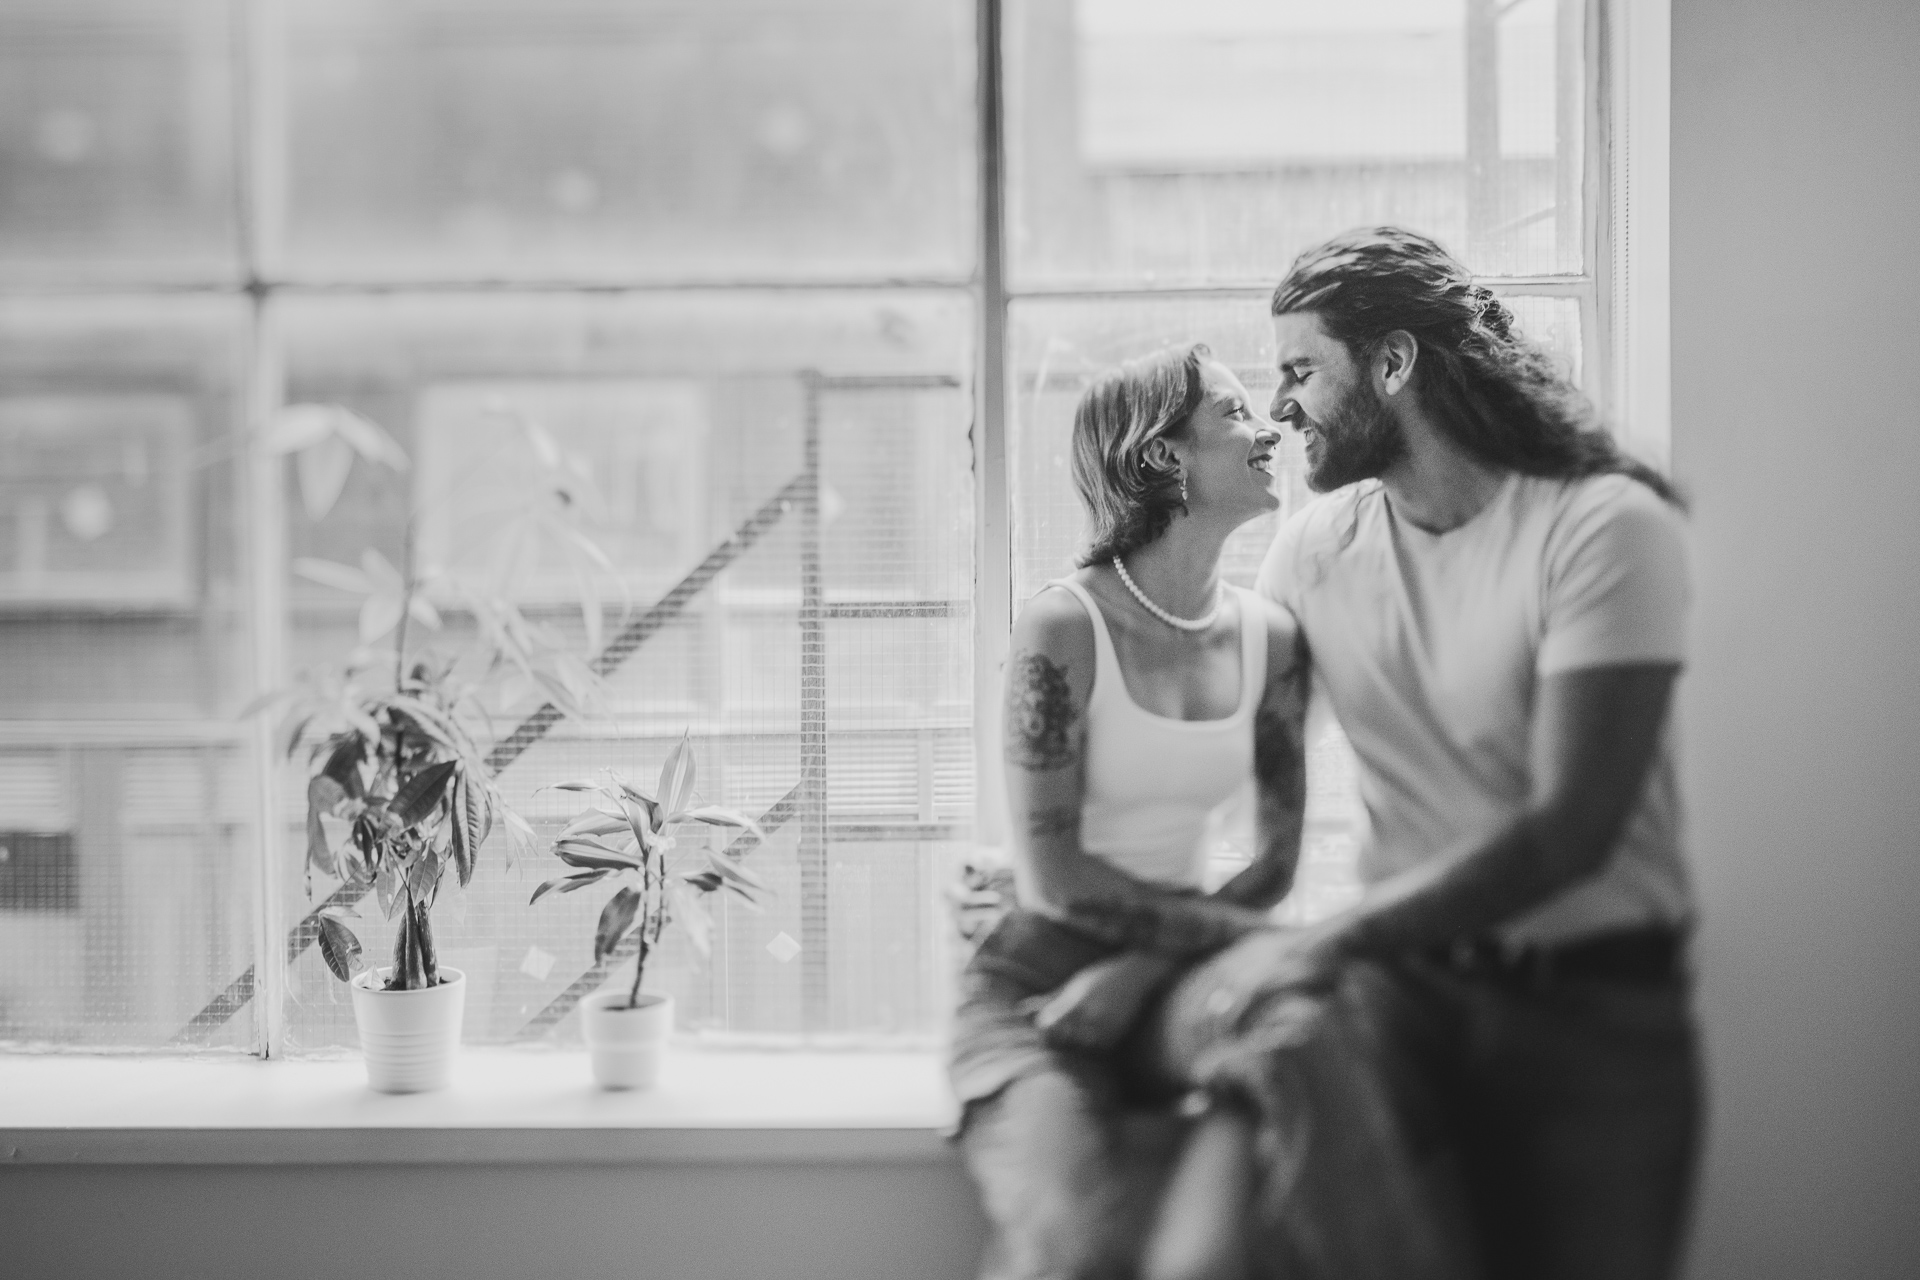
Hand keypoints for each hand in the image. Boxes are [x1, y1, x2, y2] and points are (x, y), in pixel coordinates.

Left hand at [1033, 952, 1181, 1052]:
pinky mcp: (1117, 1037)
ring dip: (1074, 1045)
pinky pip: (1096, 1051)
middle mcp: (1090, 1018)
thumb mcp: (1071, 985)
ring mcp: (1105, 1029)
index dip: (1044, 1028)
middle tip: (1062, 1031)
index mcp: (1076, 1003)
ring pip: (1078, 1049)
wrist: (1136, 975)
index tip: (1046, 1026)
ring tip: (1079, 1032)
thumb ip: (1047, 1001)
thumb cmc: (1099, 977)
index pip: (1048, 1026)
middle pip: (1061, 1041)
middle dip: (1057, 1038)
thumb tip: (1021, 1011)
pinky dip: (1091, 1047)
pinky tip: (1092, 1035)